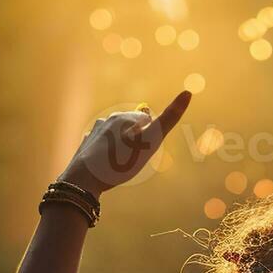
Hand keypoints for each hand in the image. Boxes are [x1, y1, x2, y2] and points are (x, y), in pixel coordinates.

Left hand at [60, 91, 190, 196]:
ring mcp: (96, 132)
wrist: (84, 179)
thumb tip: (188, 93)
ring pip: (116, 135)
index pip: (148, 119)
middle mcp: (108, 120)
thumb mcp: (150, 140)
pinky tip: (107, 163)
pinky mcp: (87, 145)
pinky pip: (102, 145)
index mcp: (125, 117)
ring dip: (123, 146)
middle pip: (132, 127)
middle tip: (135, 160)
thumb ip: (169, 118)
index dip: (151, 135)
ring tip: (122, 163)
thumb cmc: (120, 161)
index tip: (146, 150)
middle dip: (137, 140)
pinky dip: (108, 152)